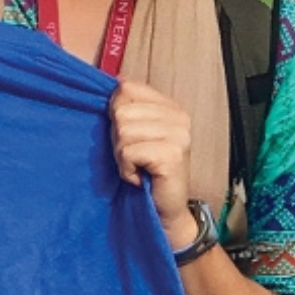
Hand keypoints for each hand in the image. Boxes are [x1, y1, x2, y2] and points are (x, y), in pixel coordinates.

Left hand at [109, 79, 194, 248]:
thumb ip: (129, 109)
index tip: (128, 135)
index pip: (127, 87)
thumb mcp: (138, 134)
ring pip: (123, 131)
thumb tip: (115, 82)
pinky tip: (140, 177)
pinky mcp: (171, 155)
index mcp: (171, 106)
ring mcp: (178, 135)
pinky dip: (127, 170)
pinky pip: (128, 152)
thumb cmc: (147, 172)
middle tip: (134, 158)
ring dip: (122, 156)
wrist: (166, 212)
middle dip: (118, 139)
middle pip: (121, 111)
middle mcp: (179, 116)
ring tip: (138, 167)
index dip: (116, 111)